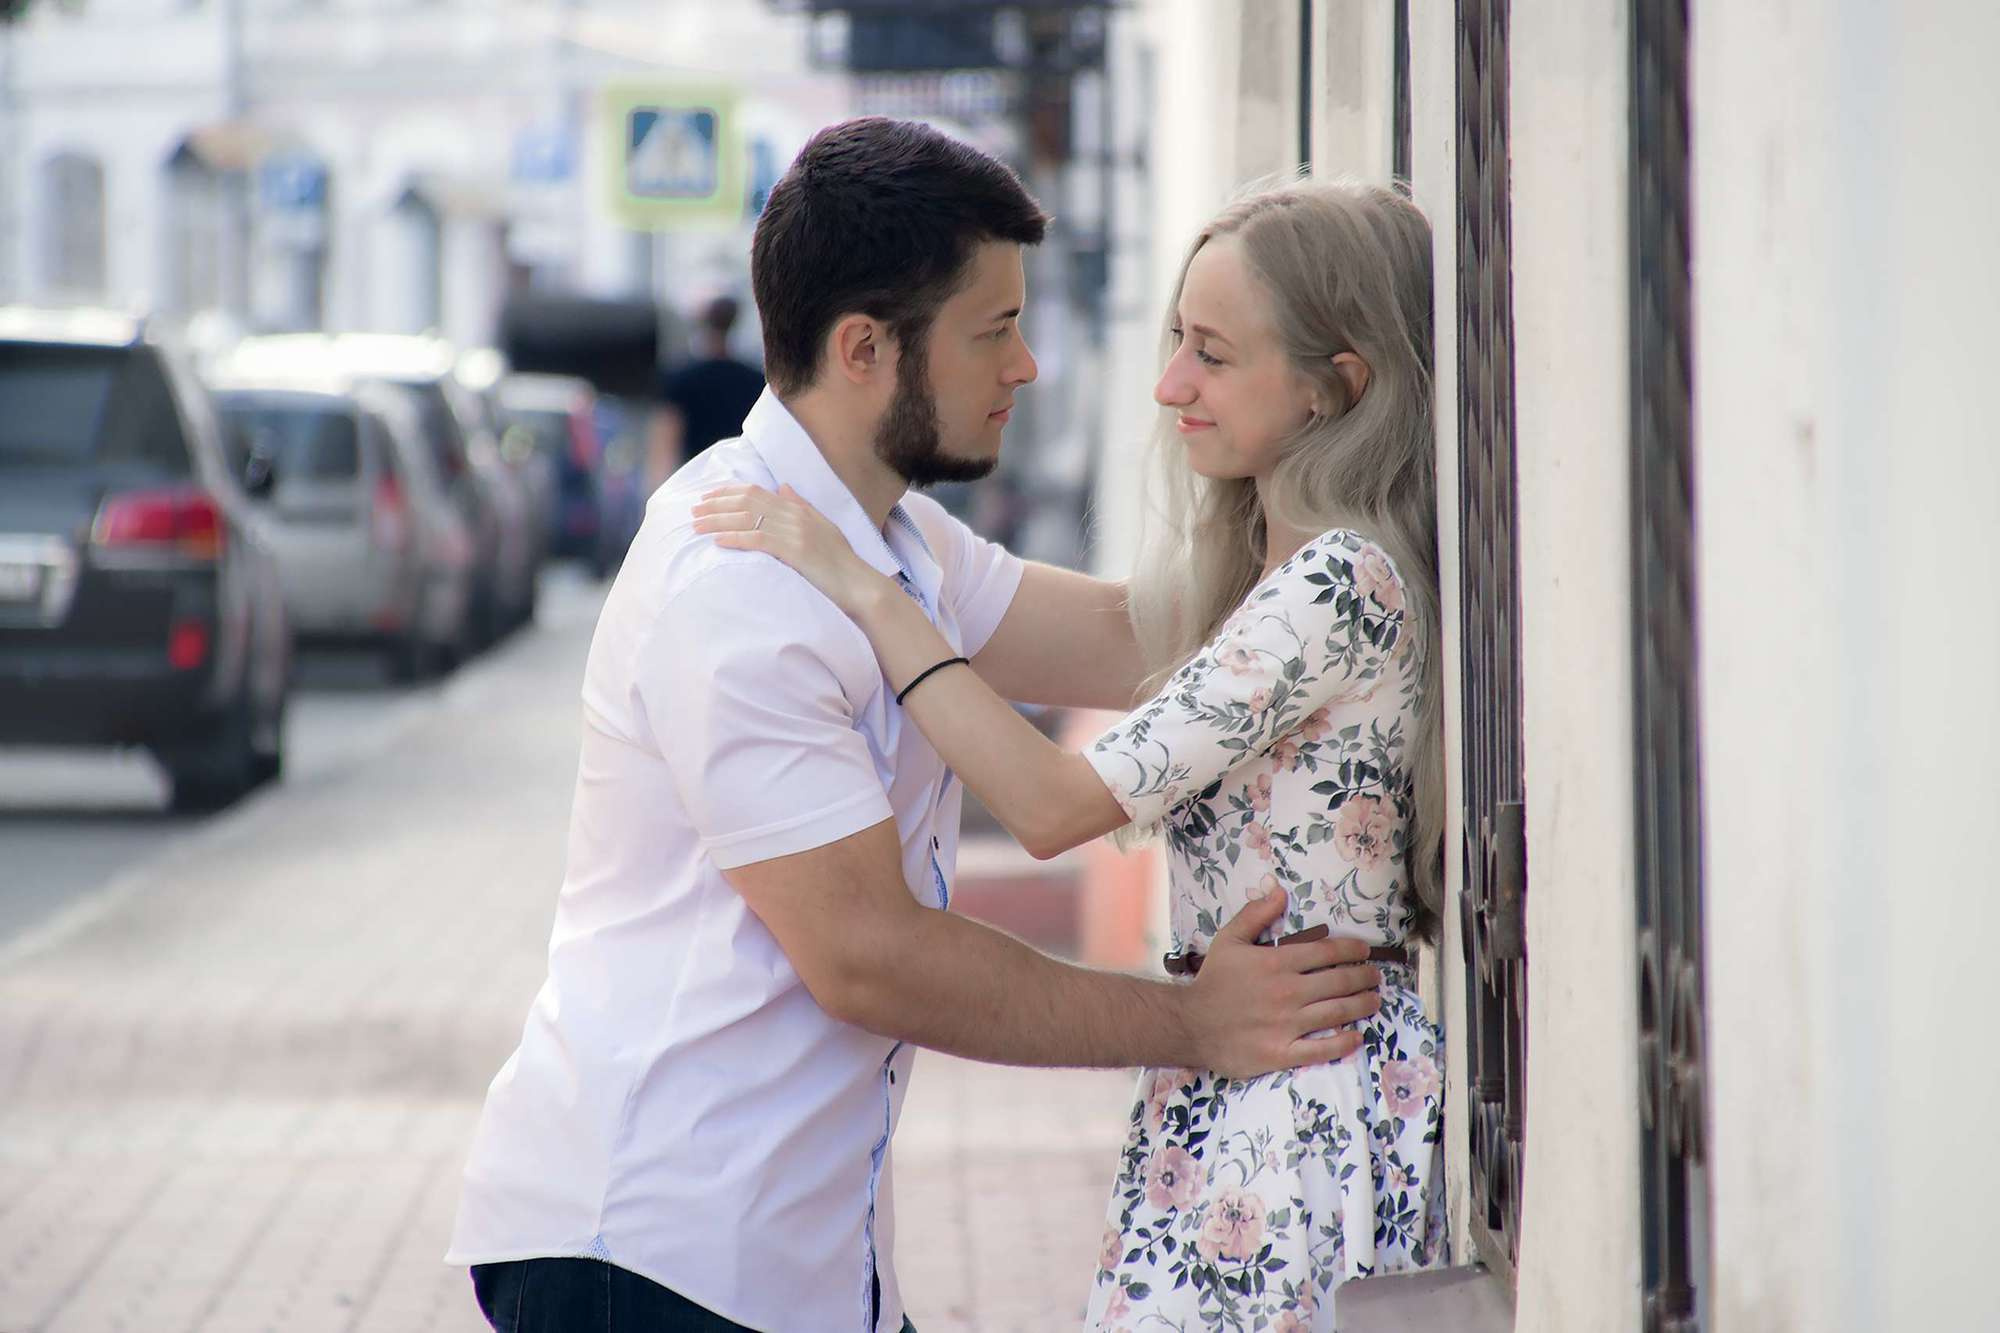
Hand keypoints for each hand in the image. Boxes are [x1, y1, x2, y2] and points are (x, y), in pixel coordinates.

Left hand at [692, 484, 888, 615]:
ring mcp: (795, 532)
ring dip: (718, 522)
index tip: (707, 497)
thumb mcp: (823, 527)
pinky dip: (736, 538)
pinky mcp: (795, 551)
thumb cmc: (841, 562)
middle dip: (716, 505)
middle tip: (693, 511)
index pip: (756, 491)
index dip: (728, 492)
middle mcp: (795, 515)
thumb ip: (802, 506)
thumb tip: (783, 487)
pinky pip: (758, 540)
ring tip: (697, 526)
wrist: (859, 585)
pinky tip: (718, 542)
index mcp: (798, 509)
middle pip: (747, 501)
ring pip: (748, 519)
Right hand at [1181, 890, 1382, 1079]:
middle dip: (1364, 976)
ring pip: (1338, 1012)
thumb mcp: (1228, 940)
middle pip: (1340, 980)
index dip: (1352, 949)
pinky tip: (1357, 1036)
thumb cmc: (1212, 981)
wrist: (1190, 1024)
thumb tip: (1280, 891)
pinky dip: (1344, 1042)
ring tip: (1374, 1000)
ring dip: (1363, 1004)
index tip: (1364, 951)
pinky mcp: (1282, 1052)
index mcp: (1277, 962)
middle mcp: (1288, 991)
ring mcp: (1287, 1024)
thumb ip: (1256, 915)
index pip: (1327, 951)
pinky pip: (1321, 1049)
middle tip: (1374, 976)